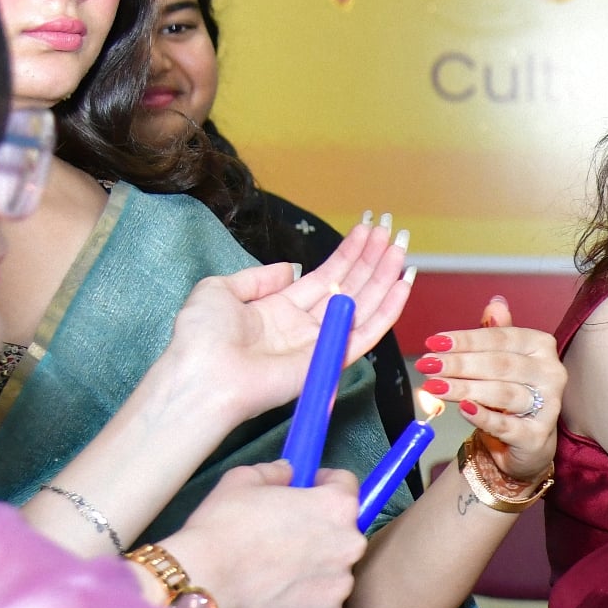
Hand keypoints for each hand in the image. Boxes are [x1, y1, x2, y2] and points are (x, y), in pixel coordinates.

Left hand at [153, 217, 417, 430]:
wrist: (205, 377)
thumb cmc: (203, 337)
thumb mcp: (219, 290)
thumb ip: (255, 277)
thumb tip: (288, 269)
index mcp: (279, 309)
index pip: (324, 276)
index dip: (347, 253)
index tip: (368, 230)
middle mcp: (304, 325)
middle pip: (350, 286)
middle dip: (372, 259)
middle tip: (395, 231)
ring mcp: (321, 343)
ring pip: (364, 304)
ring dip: (385, 276)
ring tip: (403, 247)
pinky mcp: (331, 361)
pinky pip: (367, 333)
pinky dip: (389, 309)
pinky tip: (403, 283)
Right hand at [157, 462, 365, 607]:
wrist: (204, 582)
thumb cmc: (223, 527)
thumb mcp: (242, 481)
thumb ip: (274, 472)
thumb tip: (287, 472)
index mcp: (336, 507)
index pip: (346, 486)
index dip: (325, 483)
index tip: (310, 488)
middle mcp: (349, 546)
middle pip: (341, 531)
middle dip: (319, 529)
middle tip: (285, 534)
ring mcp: (340, 586)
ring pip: (332, 570)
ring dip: (314, 567)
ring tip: (277, 570)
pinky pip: (320, 603)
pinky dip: (304, 599)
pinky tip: (276, 594)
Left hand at [418, 295, 563, 483]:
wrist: (524, 441)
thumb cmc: (510, 395)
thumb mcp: (502, 360)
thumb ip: (497, 333)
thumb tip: (495, 304)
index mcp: (541, 347)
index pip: (500, 338)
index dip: (465, 340)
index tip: (433, 342)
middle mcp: (550, 373)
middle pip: (500, 364)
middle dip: (459, 364)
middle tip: (428, 364)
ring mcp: (548, 406)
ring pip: (503, 392)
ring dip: (464, 388)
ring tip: (435, 386)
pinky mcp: (536, 436)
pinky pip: (506, 425)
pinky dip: (483, 416)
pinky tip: (462, 409)